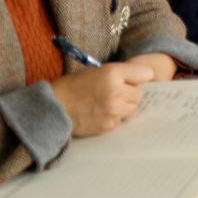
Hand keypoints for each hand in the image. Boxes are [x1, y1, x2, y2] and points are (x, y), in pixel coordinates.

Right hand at [50, 60, 165, 137]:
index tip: (134, 79)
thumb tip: (135, 79)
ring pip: (133, 108)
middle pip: (139, 94)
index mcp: (113, 73)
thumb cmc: (70, 87)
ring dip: (124, 107)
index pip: (146, 74)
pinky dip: (114, 118)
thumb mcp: (94, 72)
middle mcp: (117, 92)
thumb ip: (116, 74)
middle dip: (130, 93)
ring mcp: (114, 110)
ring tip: (107, 104)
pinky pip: (121, 121)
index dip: (139, 76)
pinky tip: (100, 114)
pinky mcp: (109, 125)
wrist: (51, 109)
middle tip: (115, 93)